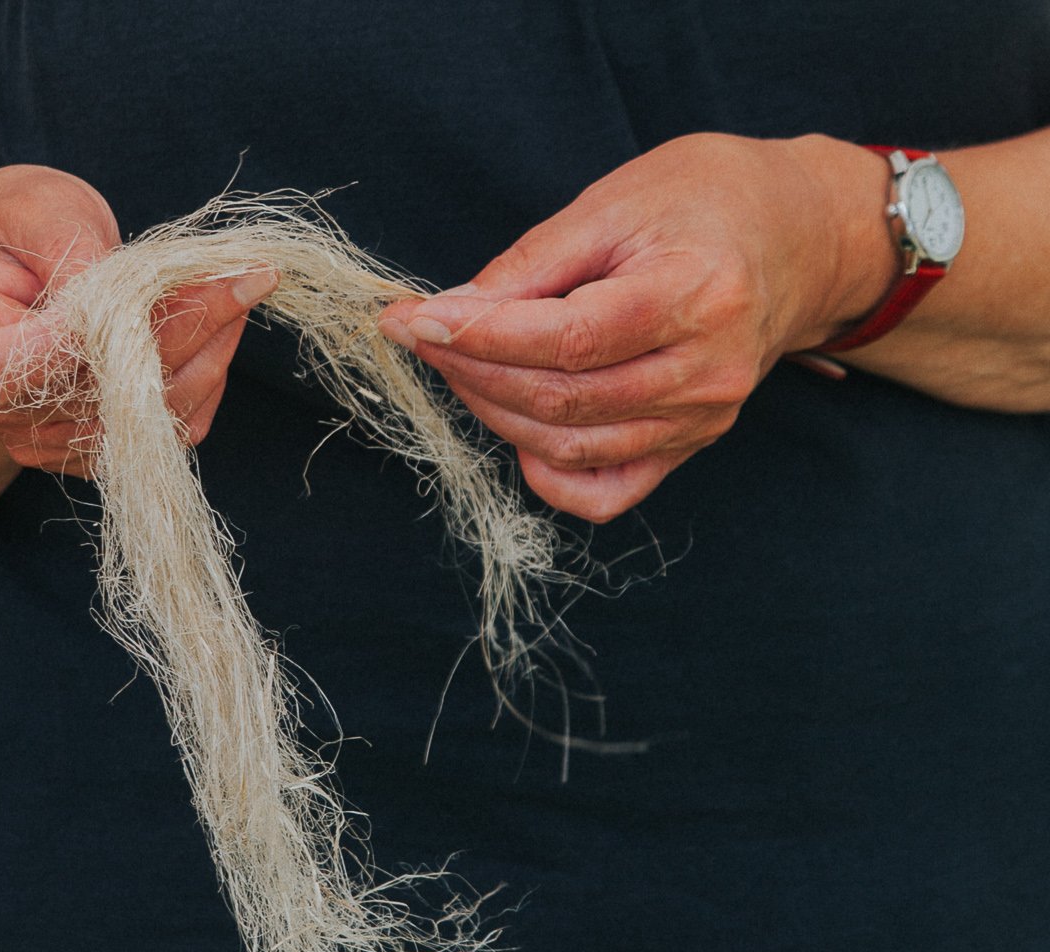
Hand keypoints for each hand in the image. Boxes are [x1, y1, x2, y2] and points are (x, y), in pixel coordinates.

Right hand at [0, 164, 276, 476]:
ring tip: (240, 290)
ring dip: (202, 358)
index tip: (169, 280)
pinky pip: (155, 435)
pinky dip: (198, 382)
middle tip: (245, 276)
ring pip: (135, 423)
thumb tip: (128, 295)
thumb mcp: (29, 203)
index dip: (85, 339)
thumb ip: (69, 242)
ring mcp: (31, 440)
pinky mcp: (80, 449)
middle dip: (178, 333)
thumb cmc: (7, 231)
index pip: (6, 370)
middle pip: (88, 394)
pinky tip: (219, 328)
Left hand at [379, 134, 894, 521]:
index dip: (478, 337)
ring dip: (494, 410)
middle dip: (471, 370)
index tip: (413, 320)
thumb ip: (531, 265)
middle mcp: (706, 369)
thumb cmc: (705, 202)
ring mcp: (702, 417)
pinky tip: (520, 428)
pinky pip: (606, 491)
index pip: (567, 340)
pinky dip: (549, 472)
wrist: (797, 237)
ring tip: (461, 363)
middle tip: (424, 333)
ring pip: (569, 445)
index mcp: (695, 293)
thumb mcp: (615, 203)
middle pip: (560, 399)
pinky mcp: (691, 444)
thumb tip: (449, 314)